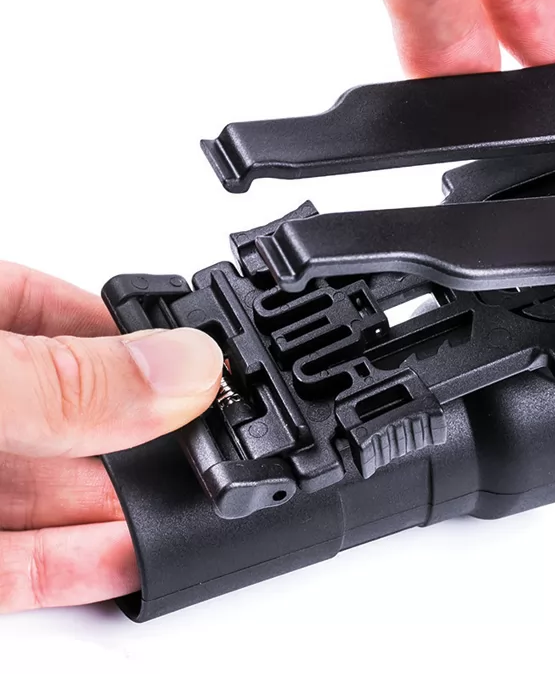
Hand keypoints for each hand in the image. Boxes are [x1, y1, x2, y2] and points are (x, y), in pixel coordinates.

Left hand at [0, 262, 220, 612]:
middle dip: (145, 430)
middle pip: (69, 409)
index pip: (56, 311)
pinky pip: (12, 561)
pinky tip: (132, 557)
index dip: (136, 333)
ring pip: (49, 490)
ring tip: (196, 510)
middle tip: (215, 448)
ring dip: (123, 505)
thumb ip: (64, 379)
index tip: (203, 361)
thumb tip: (184, 370)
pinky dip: (73, 564)